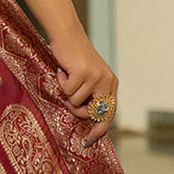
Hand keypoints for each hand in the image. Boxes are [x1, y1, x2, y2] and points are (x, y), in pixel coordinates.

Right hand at [49, 26, 117, 145]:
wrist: (67, 34)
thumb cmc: (74, 57)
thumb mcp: (88, 77)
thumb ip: (91, 94)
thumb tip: (86, 119)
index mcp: (111, 83)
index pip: (109, 113)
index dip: (100, 128)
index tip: (89, 139)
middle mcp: (107, 81)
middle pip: (92, 112)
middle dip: (77, 111)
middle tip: (67, 98)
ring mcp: (96, 77)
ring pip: (76, 102)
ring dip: (66, 92)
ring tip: (66, 76)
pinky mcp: (84, 73)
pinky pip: (68, 91)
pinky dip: (61, 82)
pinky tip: (63, 70)